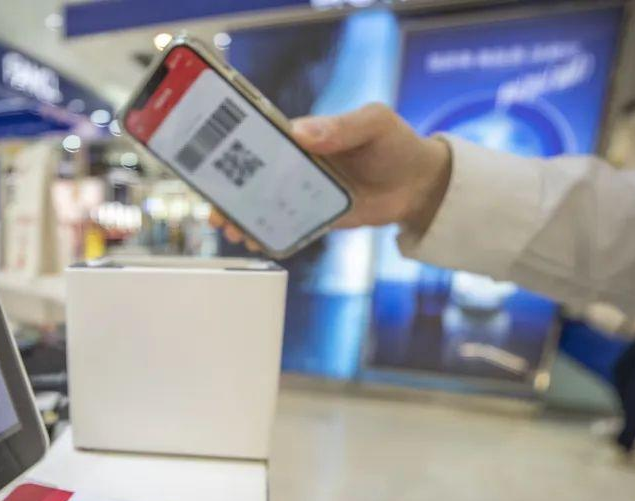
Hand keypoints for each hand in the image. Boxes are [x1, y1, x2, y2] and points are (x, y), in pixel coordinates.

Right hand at [209, 103, 451, 251]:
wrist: (421, 183)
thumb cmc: (396, 143)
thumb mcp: (374, 123)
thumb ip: (341, 126)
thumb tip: (303, 132)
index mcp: (304, 135)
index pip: (261, 140)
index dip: (233, 151)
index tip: (213, 166)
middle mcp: (298, 164)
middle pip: (254, 177)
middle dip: (230, 193)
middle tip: (216, 210)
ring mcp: (306, 192)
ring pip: (266, 204)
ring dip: (246, 218)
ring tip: (232, 232)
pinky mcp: (317, 217)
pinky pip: (289, 226)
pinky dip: (271, 235)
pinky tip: (257, 243)